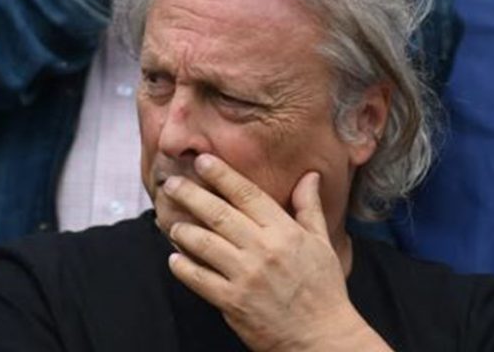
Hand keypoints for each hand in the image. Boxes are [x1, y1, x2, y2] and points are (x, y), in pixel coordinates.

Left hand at [162, 154, 390, 351]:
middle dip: (190, 195)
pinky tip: (173, 258)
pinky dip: (183, 267)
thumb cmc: (323, 289)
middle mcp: (263, 250)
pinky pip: (199, 279)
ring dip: (183, 230)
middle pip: (218, 214)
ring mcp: (245, 277)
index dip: (222, 175)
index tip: (202, 160)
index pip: (247, 194)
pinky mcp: (232, 302)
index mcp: (284, 232)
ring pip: (203, 244)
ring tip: (170, 222)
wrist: (321, 338)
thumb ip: (309, 207)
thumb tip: (310, 176)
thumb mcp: (322, 243)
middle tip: (171, 183)